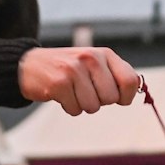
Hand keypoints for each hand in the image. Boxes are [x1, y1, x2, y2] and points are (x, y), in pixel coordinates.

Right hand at [19, 48, 140, 115]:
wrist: (29, 64)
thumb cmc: (67, 68)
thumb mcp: (93, 64)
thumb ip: (114, 74)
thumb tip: (136, 89)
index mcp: (104, 54)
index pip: (130, 81)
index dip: (125, 96)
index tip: (117, 98)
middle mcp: (90, 58)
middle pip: (111, 98)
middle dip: (99, 101)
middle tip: (84, 90)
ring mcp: (74, 70)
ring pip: (93, 107)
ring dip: (82, 105)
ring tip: (71, 91)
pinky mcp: (59, 83)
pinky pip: (75, 110)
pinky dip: (69, 107)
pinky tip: (61, 94)